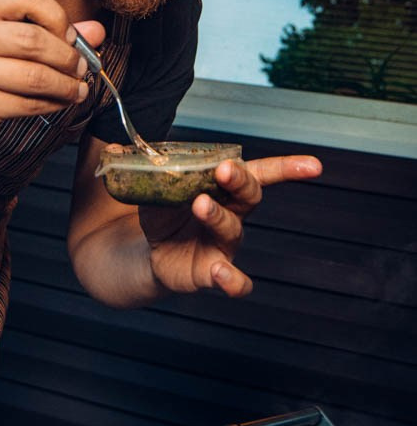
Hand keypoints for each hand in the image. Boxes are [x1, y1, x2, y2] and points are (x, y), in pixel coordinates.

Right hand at [0, 0, 104, 149]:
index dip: (58, 18)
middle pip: (33, 40)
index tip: (72, 38)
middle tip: (82, 68)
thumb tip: (97, 31)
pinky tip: (60, 103)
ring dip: (65, 85)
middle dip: (67, 57)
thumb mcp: (9, 40)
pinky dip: (52, 104)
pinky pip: (27, 103)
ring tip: (77, 90)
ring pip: (33, 75)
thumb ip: (53, 32)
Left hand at [139, 155, 321, 297]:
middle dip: (239, 180)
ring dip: (217, 216)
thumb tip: (110, 145)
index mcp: (220, 187)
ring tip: (199, 205)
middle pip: (248, 195)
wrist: (132, 251)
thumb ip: (138, 164)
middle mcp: (229, 214)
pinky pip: (231, 280)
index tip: (314, 166)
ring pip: (232, 228)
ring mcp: (221, 245)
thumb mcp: (147, 183)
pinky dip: (231, 278)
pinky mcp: (208, 272)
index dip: (287, 169)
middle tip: (223, 170)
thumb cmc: (154, 209)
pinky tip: (222, 272)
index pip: (259, 174)